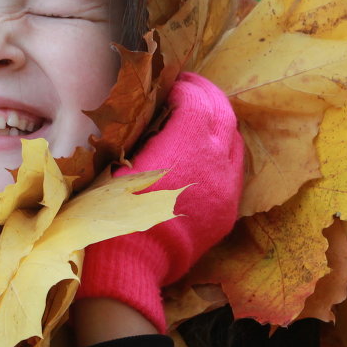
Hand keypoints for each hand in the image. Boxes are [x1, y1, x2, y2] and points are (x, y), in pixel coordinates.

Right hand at [75, 73, 243, 333]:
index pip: (196, 98)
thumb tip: (152, 113)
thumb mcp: (118, 159)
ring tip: (197, 118)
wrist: (130, 264)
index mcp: (187, 142)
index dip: (183, 86)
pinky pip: (234, 171)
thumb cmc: (112, 208)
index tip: (169, 82)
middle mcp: (216, 160)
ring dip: (217, 123)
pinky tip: (203, 155)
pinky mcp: (227, 211)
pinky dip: (221, 153)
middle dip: (206, 96)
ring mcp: (226, 187)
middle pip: (223, 113)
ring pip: (234, 141)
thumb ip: (144, 131)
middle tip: (187, 89)